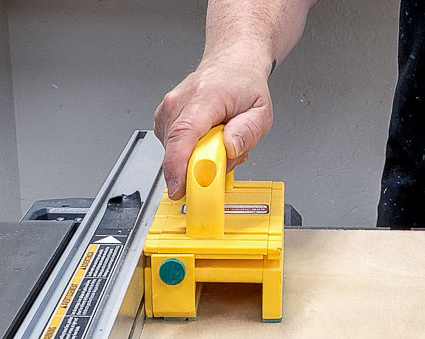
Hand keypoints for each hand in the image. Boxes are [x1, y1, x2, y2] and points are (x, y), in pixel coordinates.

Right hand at [154, 53, 273, 199]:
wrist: (231, 65)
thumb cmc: (244, 87)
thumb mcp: (261, 112)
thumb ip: (247, 132)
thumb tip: (230, 149)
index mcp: (206, 97)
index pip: (184, 133)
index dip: (178, 165)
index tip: (179, 186)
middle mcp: (180, 101)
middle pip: (176, 148)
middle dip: (198, 167)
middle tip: (223, 159)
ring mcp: (168, 109)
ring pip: (174, 151)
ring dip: (197, 158)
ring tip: (217, 141)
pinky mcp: (163, 119)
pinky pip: (173, 148)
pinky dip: (190, 152)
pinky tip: (205, 140)